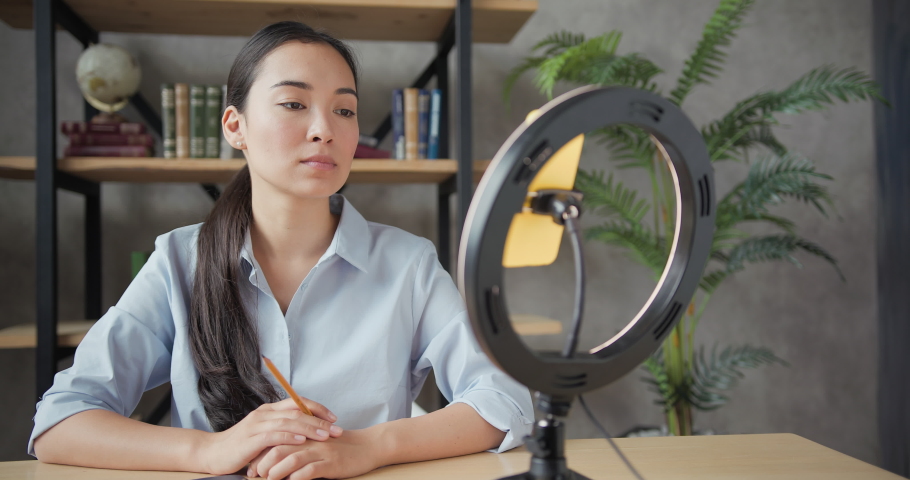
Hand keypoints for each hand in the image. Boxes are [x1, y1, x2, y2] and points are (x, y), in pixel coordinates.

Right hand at [199, 398, 342, 474]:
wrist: (212, 453)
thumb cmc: (241, 447)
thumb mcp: (264, 435)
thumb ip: (281, 431)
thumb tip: (306, 432)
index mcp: (269, 410)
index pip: (298, 403)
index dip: (318, 409)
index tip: (334, 418)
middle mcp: (264, 414)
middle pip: (297, 411)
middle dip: (320, 420)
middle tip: (337, 429)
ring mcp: (257, 425)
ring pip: (289, 422)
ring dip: (310, 428)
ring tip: (326, 435)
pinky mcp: (252, 439)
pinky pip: (275, 435)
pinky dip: (290, 436)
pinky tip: (303, 441)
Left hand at [247, 429, 380, 479]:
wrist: (368, 446)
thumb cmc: (342, 446)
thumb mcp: (319, 442)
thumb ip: (300, 446)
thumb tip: (277, 458)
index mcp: (306, 433)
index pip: (277, 439)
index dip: (261, 453)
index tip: (252, 466)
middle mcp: (311, 440)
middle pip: (279, 448)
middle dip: (263, 464)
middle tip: (256, 475)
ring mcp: (321, 451)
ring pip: (291, 459)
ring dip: (276, 472)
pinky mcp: (331, 463)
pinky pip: (309, 471)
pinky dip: (296, 478)